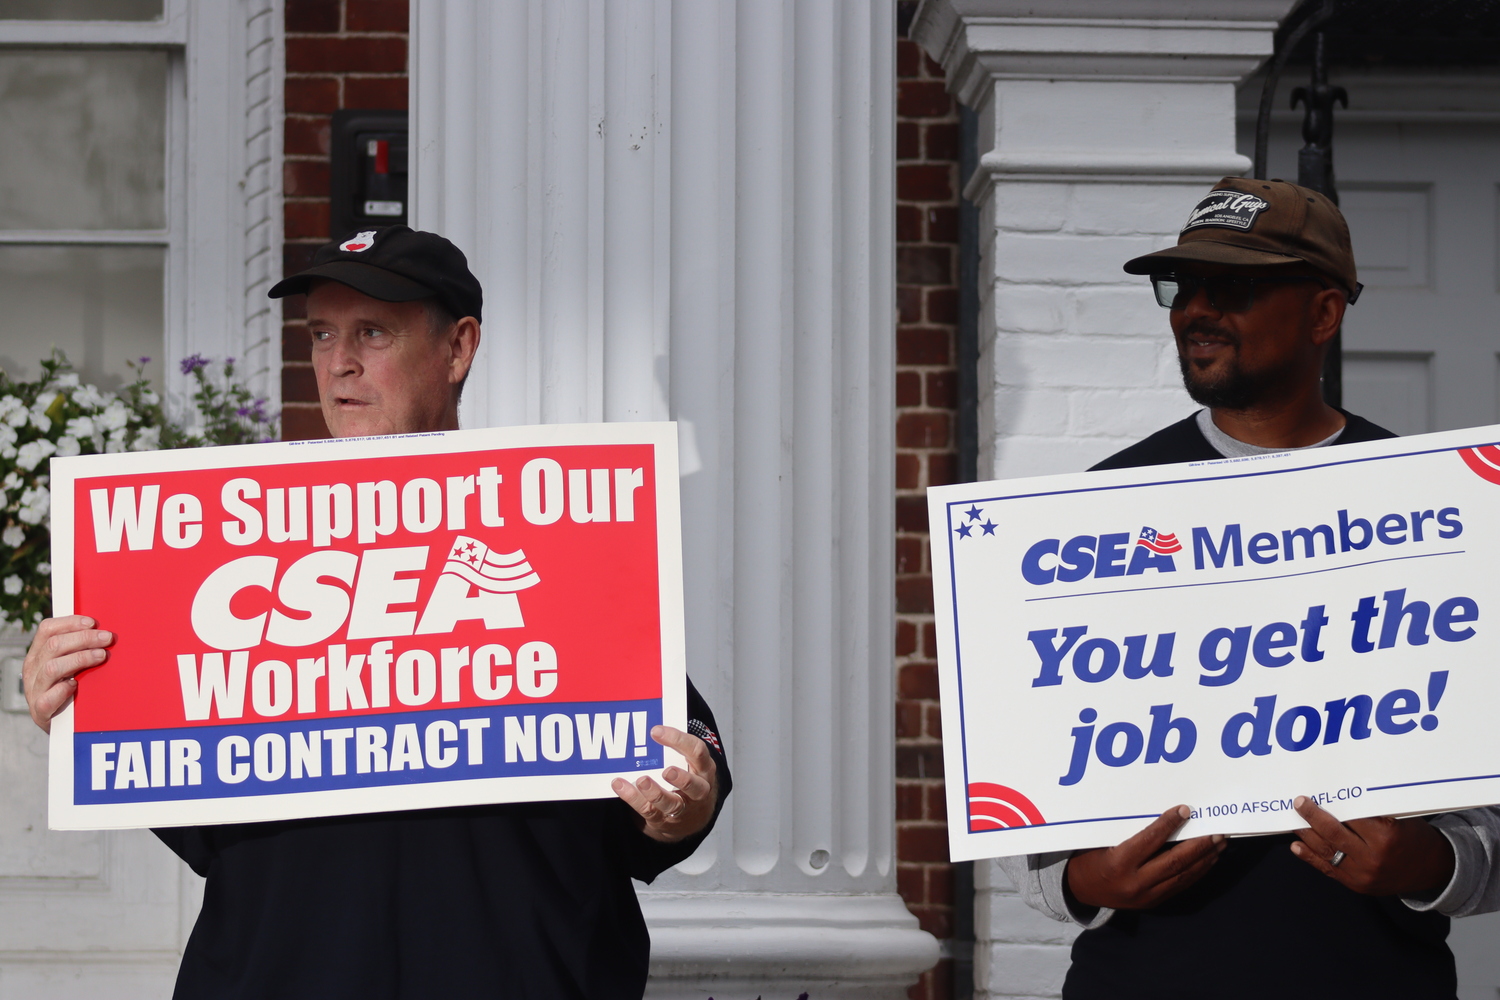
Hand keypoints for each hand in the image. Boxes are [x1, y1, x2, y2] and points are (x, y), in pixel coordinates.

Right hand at [22, 616, 114, 733]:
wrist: (60, 725)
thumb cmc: (70, 689)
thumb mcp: (69, 665)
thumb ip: (78, 648)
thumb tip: (103, 631)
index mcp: (38, 654)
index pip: (47, 629)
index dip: (70, 622)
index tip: (93, 623)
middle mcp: (33, 670)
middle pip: (54, 645)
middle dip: (84, 638)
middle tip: (107, 638)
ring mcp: (34, 690)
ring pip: (52, 668)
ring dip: (80, 659)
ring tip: (101, 656)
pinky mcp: (40, 711)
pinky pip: (48, 698)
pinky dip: (63, 690)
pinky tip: (76, 685)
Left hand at [612, 725, 717, 842]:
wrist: (691, 819)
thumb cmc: (688, 780)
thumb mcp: (690, 763)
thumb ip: (676, 748)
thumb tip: (649, 722)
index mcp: (704, 769)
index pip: (697, 752)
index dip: (678, 741)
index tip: (656, 731)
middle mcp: (698, 791)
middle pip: (694, 785)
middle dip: (681, 778)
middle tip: (667, 770)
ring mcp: (682, 808)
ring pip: (671, 804)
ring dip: (655, 793)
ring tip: (642, 781)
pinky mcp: (663, 820)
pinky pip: (648, 810)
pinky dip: (633, 798)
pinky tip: (620, 786)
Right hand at [1066, 805, 1225, 909]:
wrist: (1081, 891)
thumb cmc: (1090, 858)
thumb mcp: (1103, 841)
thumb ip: (1129, 832)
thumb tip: (1160, 815)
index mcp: (1119, 863)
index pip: (1150, 840)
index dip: (1169, 824)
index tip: (1184, 809)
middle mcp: (1136, 882)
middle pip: (1174, 862)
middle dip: (1199, 845)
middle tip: (1216, 831)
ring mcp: (1147, 895)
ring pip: (1183, 875)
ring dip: (1204, 858)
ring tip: (1220, 843)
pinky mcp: (1155, 902)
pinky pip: (1181, 885)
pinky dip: (1197, 871)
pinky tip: (1208, 860)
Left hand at [1290, 796, 1454, 897]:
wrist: (1433, 870)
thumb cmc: (1415, 837)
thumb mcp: (1399, 819)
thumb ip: (1372, 812)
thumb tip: (1340, 796)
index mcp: (1386, 836)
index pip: (1350, 817)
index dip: (1331, 805)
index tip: (1315, 793)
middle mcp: (1372, 857)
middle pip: (1333, 833)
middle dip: (1312, 817)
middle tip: (1298, 803)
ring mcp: (1363, 874)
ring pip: (1327, 851)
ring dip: (1307, 835)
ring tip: (1294, 821)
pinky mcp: (1357, 886)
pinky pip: (1328, 870)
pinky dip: (1310, 857)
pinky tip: (1297, 846)